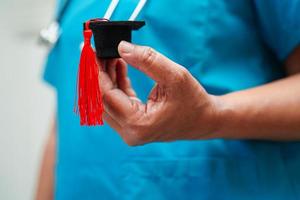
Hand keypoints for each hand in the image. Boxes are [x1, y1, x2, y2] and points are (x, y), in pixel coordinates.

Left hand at [99, 41, 221, 145]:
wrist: (204, 120)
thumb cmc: (193, 101)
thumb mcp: (174, 76)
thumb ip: (148, 60)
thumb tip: (121, 48)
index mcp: (138, 124)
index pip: (106, 95)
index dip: (97, 72)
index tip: (92, 52)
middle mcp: (130, 132)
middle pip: (102, 100)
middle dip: (100, 74)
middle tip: (101, 52)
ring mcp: (130, 131)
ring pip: (107, 102)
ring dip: (107, 79)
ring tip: (111, 57)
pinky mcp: (132, 126)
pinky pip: (117, 104)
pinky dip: (116, 85)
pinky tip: (119, 67)